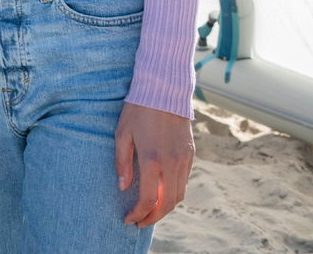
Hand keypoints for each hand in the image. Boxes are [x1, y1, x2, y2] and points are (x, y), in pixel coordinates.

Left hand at [115, 101, 194, 226]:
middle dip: (153, 217)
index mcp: (152, 159)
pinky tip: (162, 193)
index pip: (149, 199)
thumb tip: (123, 187)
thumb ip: (122, 162)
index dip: (138, 213)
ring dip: (165, 208)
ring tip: (150, 211)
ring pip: (179, 195)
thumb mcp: (122, 133)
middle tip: (139, 222)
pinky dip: (174, 193)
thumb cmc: (138, 109)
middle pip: (167, 203)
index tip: (128, 219)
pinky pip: (184, 181)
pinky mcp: (190, 154)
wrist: (164, 90)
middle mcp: (172, 163)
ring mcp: (184, 159)